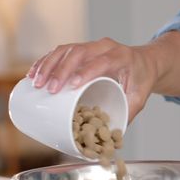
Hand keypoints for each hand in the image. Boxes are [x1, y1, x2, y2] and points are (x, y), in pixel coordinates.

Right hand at [27, 38, 158, 121]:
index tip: (72, 84)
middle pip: (79, 52)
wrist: (146, 61)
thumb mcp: (140, 97)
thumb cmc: (142, 79)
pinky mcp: (81, 48)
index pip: (102, 61)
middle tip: (49, 89)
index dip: (86, 71)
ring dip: (48, 65)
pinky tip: (34, 73)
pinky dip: (46, 61)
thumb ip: (129, 113)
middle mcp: (105, 47)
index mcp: (121, 56)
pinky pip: (61, 51)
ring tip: (36, 82)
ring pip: (66, 49)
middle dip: (61, 70)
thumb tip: (113, 134)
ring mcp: (92, 45)